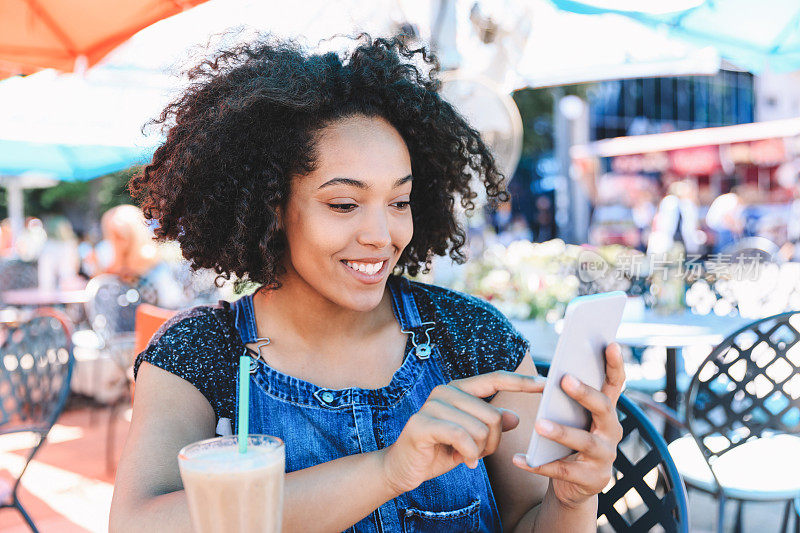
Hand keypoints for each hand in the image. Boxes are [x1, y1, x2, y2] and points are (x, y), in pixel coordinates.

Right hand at [380, 371, 544, 494]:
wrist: (403, 468)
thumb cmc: (440, 450)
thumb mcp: (472, 439)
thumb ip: (490, 426)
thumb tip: (514, 416)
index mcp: (458, 389)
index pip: (495, 379)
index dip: (521, 380)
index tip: (545, 382)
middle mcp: (445, 391)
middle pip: (493, 415)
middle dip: (492, 443)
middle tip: (476, 454)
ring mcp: (432, 405)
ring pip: (480, 429)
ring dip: (478, 452)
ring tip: (464, 456)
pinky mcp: (422, 423)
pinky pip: (462, 437)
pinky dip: (468, 454)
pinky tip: (461, 461)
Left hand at [512, 343, 625, 508]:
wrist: (575, 484)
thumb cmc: (570, 440)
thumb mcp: (572, 417)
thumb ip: (569, 397)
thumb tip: (558, 368)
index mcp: (606, 410)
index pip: (615, 383)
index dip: (615, 364)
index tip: (610, 343)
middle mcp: (611, 431)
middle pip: (603, 408)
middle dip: (584, 393)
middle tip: (564, 379)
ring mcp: (604, 456)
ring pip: (583, 441)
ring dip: (561, 432)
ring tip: (538, 425)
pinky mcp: (591, 478)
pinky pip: (562, 470)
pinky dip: (538, 465)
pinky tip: (518, 459)